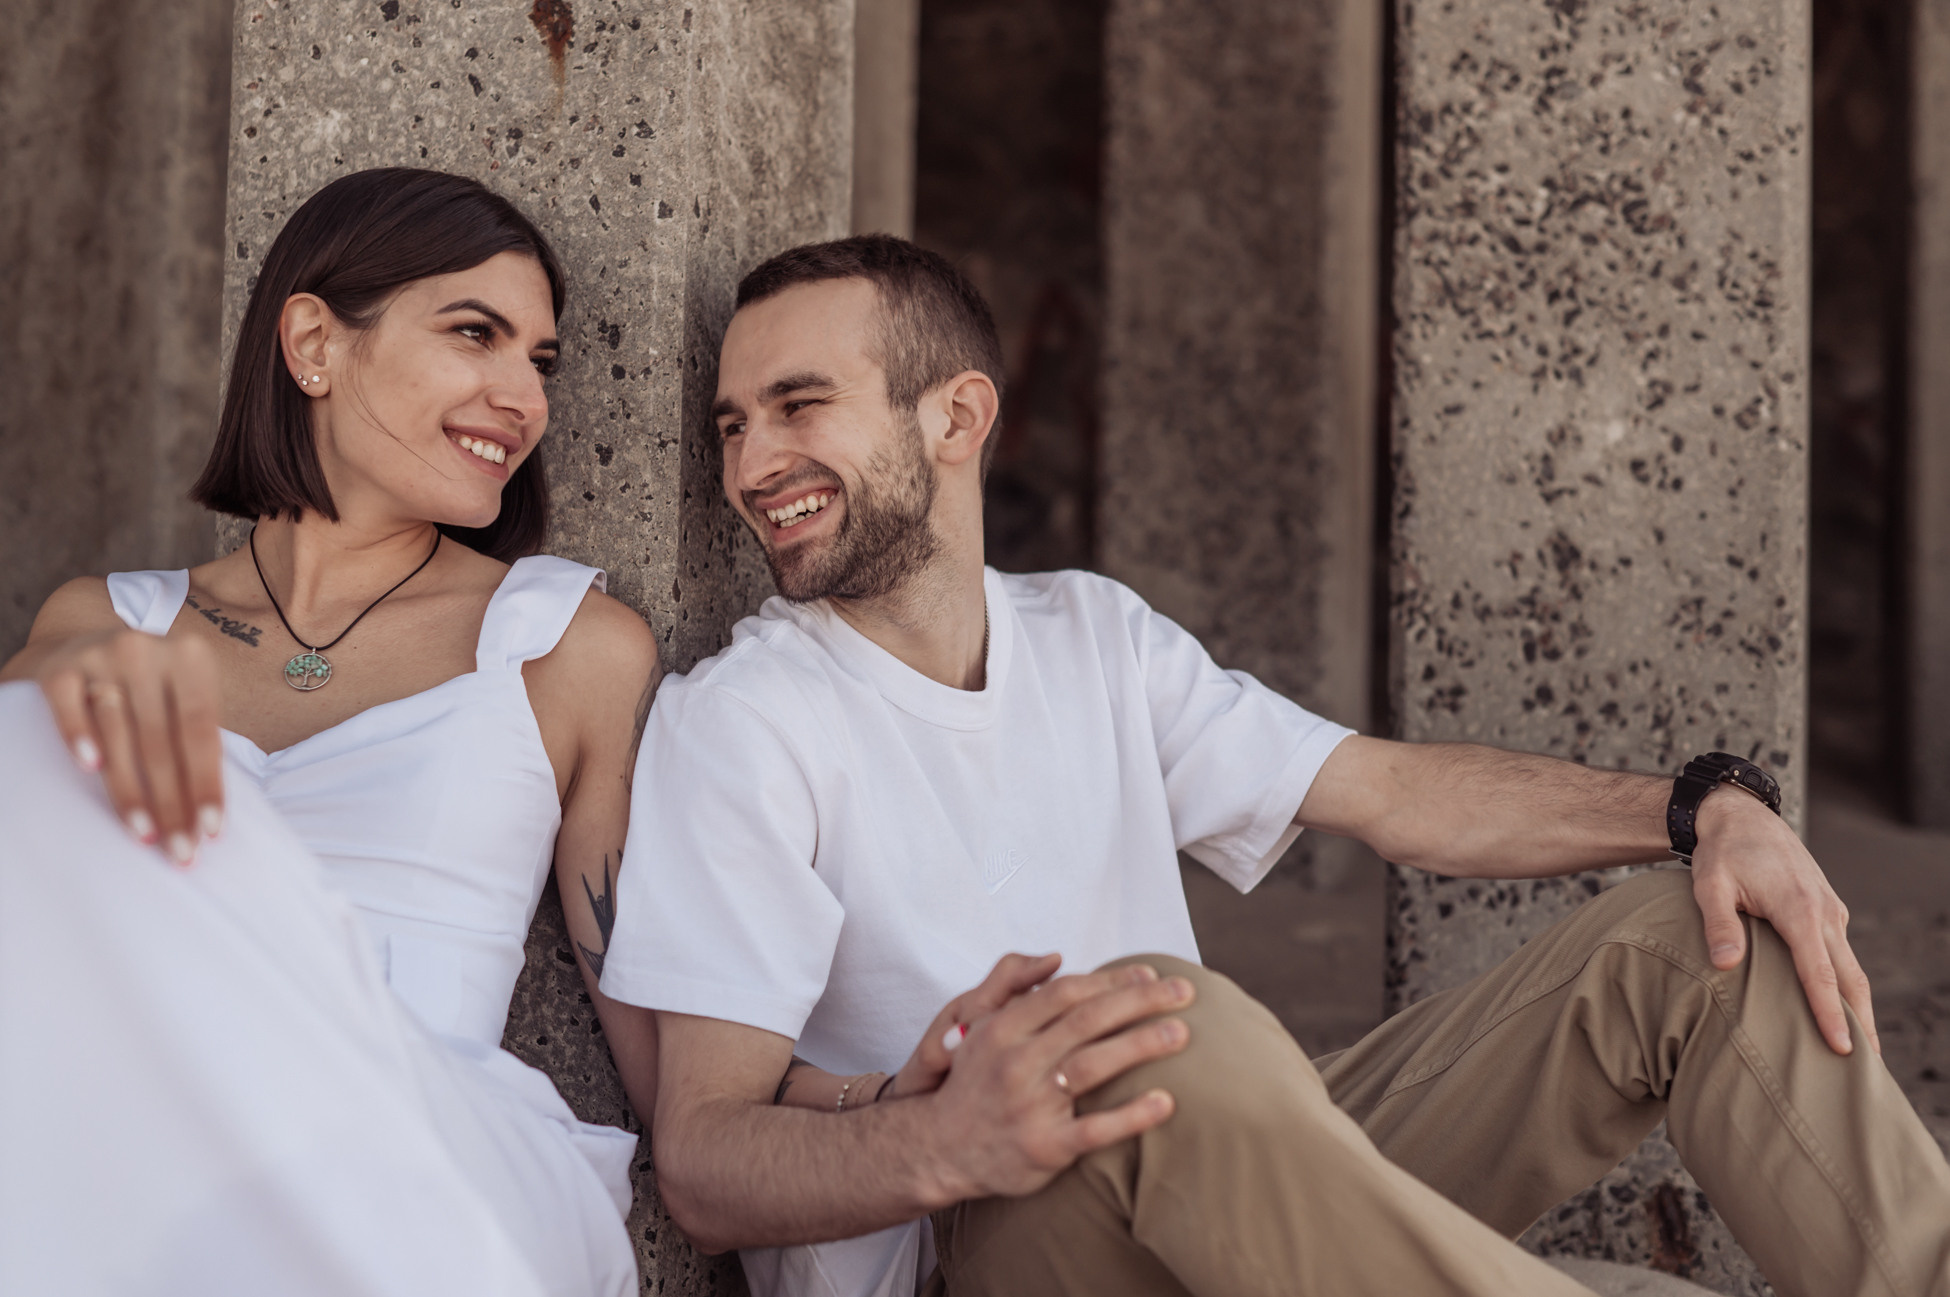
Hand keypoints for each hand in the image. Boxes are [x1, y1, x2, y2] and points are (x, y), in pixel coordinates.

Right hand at [35, 628, 223, 864]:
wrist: (85, 644)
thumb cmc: (152, 687)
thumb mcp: (184, 696)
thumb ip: (197, 739)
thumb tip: (210, 815)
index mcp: (190, 658)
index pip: (201, 733)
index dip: (207, 784)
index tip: (212, 832)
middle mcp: (147, 652)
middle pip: (162, 742)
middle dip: (173, 804)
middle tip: (181, 852)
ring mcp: (100, 656)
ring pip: (118, 734)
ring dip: (132, 790)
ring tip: (145, 834)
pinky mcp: (60, 669)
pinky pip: (69, 706)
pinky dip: (79, 735)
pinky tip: (91, 769)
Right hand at [911, 953, 1194, 1200]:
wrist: (940, 1148)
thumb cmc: (972, 1080)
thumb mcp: (974, 1025)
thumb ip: (1011, 985)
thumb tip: (1055, 957)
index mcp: (1003, 1029)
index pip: (1066, 993)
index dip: (1111, 980)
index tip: (1149, 973)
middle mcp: (1016, 1063)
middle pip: (1088, 1021)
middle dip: (1141, 1001)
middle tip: (1185, 992)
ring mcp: (1030, 1106)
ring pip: (1094, 1066)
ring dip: (1142, 1045)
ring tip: (1183, 1034)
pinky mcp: (1044, 1147)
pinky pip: (1095, 1130)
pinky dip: (1132, 1115)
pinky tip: (1166, 1102)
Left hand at [1690, 787, 1873, 1055]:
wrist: (1741, 816)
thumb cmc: (1721, 853)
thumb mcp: (1708, 884)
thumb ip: (1718, 924)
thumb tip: (1727, 965)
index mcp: (1799, 910)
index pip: (1820, 973)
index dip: (1830, 1014)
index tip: (1842, 1050)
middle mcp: (1825, 913)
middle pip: (1851, 979)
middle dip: (1862, 1025)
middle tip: (1868, 1073)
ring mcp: (1831, 912)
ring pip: (1852, 969)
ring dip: (1860, 1009)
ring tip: (1863, 1053)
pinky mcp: (1828, 911)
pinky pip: (1842, 955)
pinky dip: (1847, 985)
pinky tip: (1842, 1010)